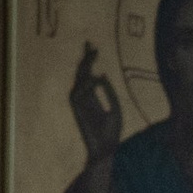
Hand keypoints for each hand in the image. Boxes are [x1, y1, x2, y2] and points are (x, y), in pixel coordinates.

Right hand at [69, 42, 121, 169]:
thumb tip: (101, 74)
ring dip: (84, 67)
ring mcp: (79, 103)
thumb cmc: (112, 132)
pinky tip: (94, 77)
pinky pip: (77, 93)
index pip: (90, 74)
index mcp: (93, 96)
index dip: (90, 61)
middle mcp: (84, 98)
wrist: (106, 149)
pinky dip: (85, 85)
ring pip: (78, 80)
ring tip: (92, 55)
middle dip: (85, 59)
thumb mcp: (115, 108)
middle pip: (82, 73)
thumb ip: (109, 92)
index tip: (94, 47)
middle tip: (90, 44)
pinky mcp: (76, 110)